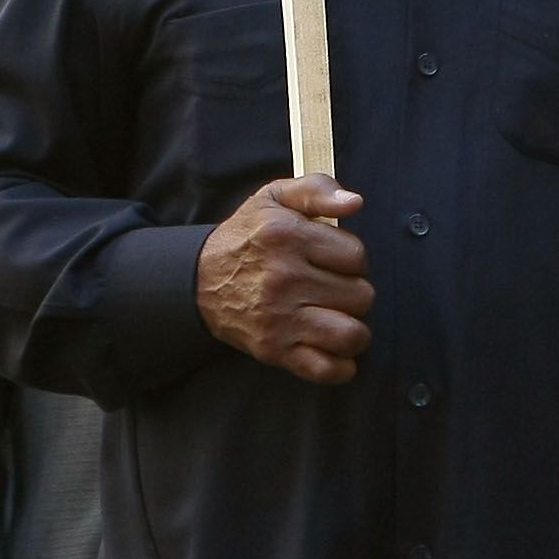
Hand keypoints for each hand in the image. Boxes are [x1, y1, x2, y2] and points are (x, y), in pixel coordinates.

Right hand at [194, 177, 371, 382]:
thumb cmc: (247, 237)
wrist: (198, 280)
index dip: (351, 259)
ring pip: (352, 334)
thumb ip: (317, 189)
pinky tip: (331, 347)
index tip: (333, 260)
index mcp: (287, 236)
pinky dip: (340, 366)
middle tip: (331, 288)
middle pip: (361, 296)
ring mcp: (279, 318)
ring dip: (353, 329)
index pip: (357, 256)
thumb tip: (355, 202)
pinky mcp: (274, 350)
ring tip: (336, 317)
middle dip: (353, 291)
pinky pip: (328, 369)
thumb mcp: (274, 197)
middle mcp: (284, 278)